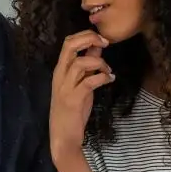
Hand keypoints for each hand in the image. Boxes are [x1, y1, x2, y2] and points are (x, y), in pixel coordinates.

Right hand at [49, 30, 113, 164]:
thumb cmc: (72, 111)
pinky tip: (110, 79)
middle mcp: (60, 75)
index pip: (68, 42)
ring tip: (108, 71)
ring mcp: (65, 87)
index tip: (102, 39)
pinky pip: (90, 81)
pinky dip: (103, 77)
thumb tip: (97, 49)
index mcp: (60, 70)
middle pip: (70, 45)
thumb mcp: (80, 84)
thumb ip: (87, 67)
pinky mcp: (74, 99)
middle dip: (90, 38)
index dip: (86, 35)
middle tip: (105, 43)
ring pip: (80, 62)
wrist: (63, 136)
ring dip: (99, 62)